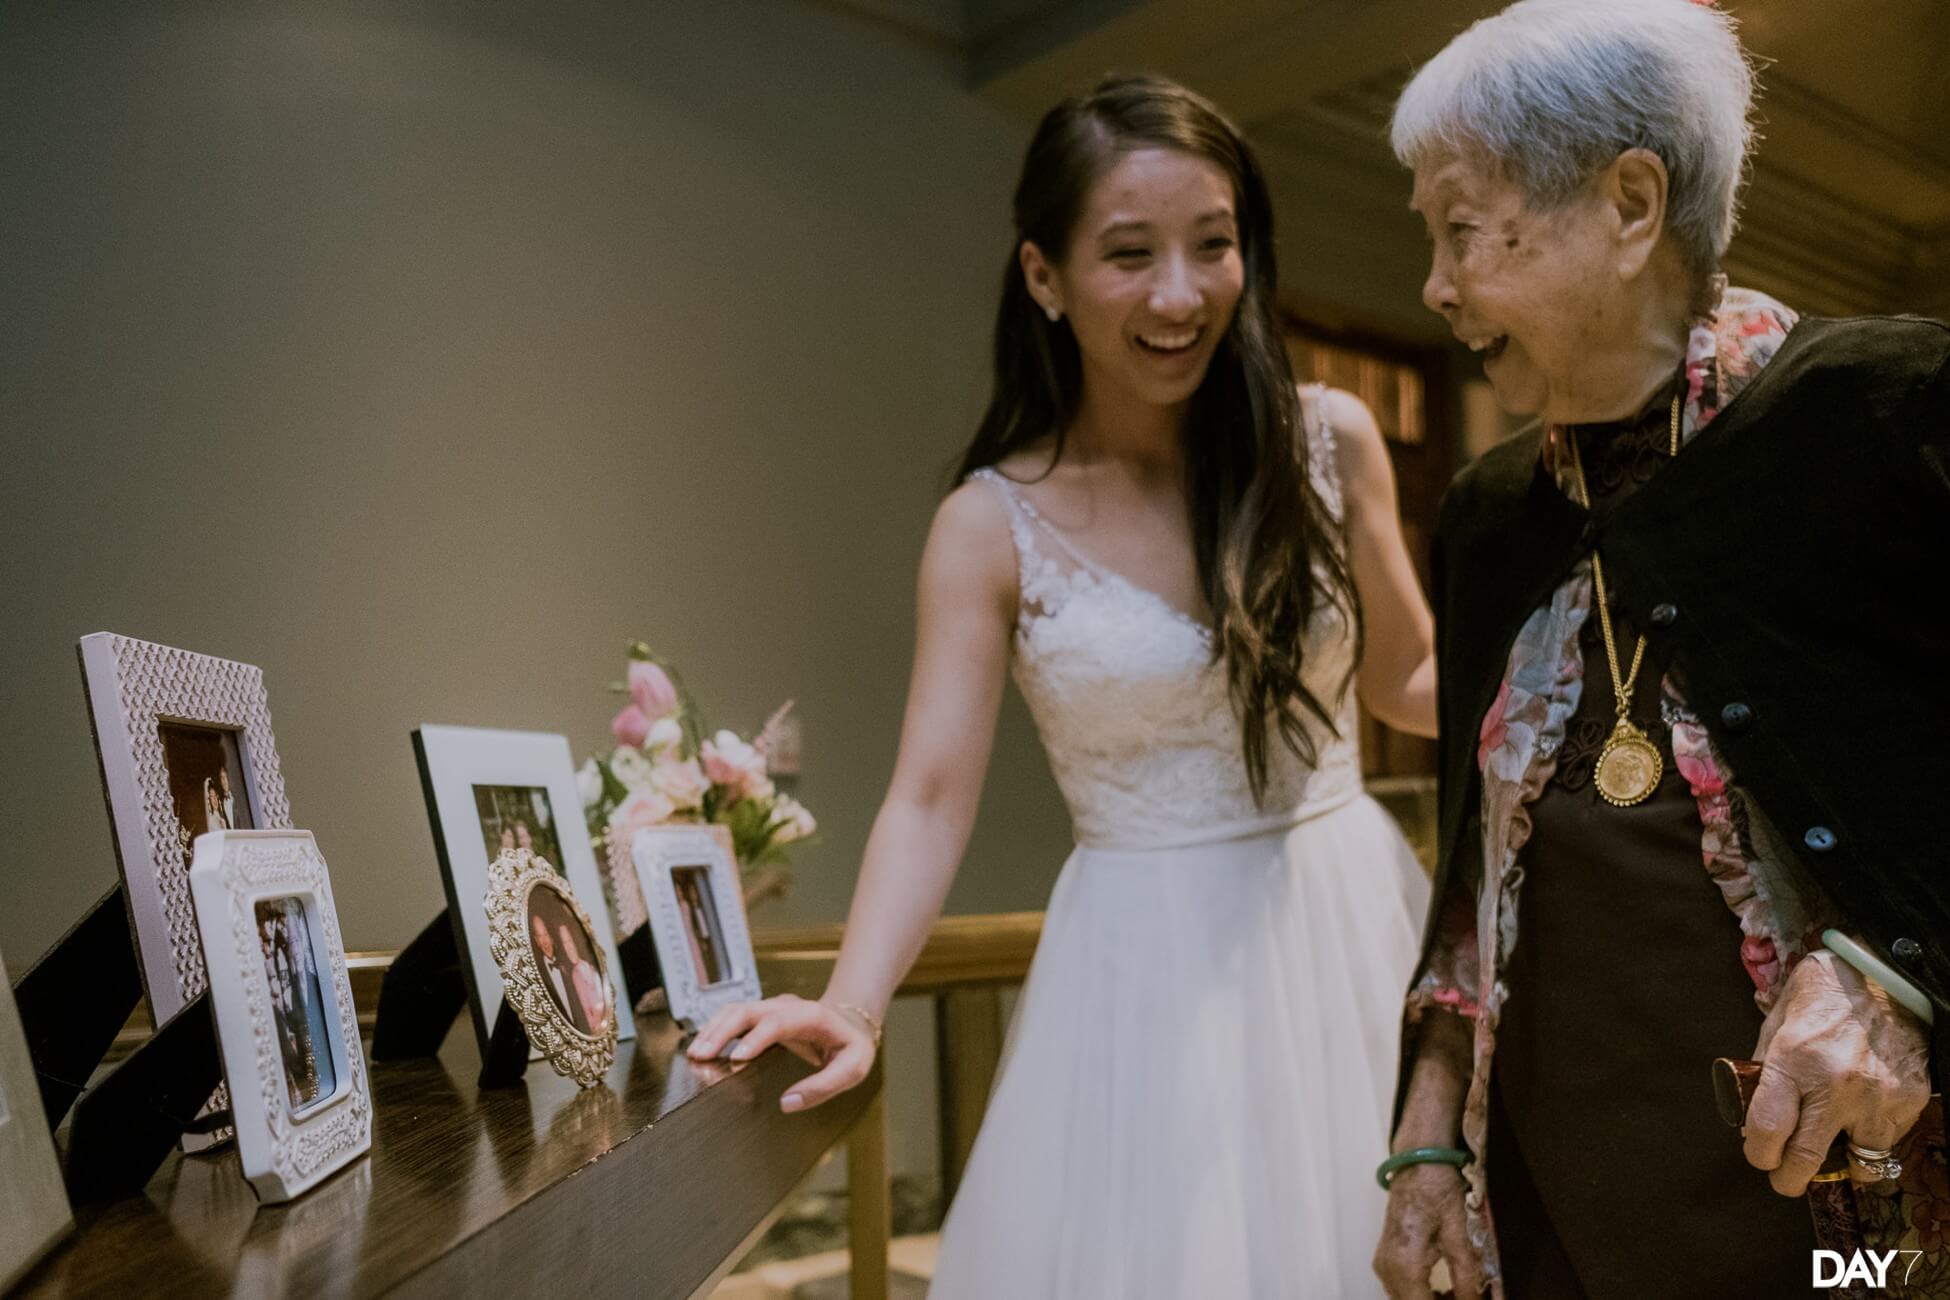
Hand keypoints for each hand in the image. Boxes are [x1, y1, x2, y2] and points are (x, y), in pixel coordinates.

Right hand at [685, 993, 878, 1112]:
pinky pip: (734, 1018)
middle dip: (722, 1031)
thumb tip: (788, 1102)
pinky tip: (703, 1047)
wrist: (850, 1023)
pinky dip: (716, 1030)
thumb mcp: (852, 1069)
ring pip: (736, 1010)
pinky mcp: (761, 1017)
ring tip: (696, 1054)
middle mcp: (787, 1006)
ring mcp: (772, 1008)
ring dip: (713, 1030)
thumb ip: (823, 1087)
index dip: (756, 1038)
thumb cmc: (851, 1046)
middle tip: (702, 1056)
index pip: (779, 1021)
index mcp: (812, 1016)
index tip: (737, 1058)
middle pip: (748, 1010)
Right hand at [1374, 1161, 1484, 1298]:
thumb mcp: (1459, 1234)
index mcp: (1406, 1263)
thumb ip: (1468, 1277)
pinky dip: (1421, 1295)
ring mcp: (1382, 1264)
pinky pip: (1400, 1291)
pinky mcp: (1384, 1259)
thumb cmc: (1437, 1190)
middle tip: (1466, 1297)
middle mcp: (1388, 1268)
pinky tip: (1442, 1289)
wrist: (1417, 1163)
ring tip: (1457, 1294)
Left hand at [1743, 949, 1931, 1193]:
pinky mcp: (1909, 1101)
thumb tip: (1752, 1116)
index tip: (1759, 1155)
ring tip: (1829, 1144)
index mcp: (1793, 1060)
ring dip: (1839, 1161)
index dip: (1758, 1154)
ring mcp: (1876, 1097)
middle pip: (1806, 1160)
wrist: (1886, 979)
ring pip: (1856, 1161)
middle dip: (1789, 1179)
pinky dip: (1870, 1140)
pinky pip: (1886, 1143)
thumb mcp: (1778, 1023)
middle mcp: (1835, 1084)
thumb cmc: (1823, 997)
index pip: (1767, 1130)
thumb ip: (1764, 1069)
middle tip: (1784, 1179)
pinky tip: (1859, 1119)